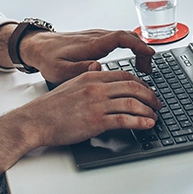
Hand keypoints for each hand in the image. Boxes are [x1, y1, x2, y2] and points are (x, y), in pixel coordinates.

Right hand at [7, 70, 160, 146]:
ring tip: (154, 116)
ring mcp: (97, 104)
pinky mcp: (96, 121)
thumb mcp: (70, 83)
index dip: (140, 83)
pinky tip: (146, 124)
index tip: (147, 91)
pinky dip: (140, 122)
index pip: (124, 75)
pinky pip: (124, 120)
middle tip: (157, 103)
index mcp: (91, 77)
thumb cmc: (50, 107)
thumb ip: (87, 77)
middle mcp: (96, 88)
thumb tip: (97, 69)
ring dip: (148, 110)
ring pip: (132, 103)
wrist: (36, 120)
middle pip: (132, 87)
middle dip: (149, 96)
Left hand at [19, 28, 155, 82]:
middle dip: (143, 50)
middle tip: (148, 70)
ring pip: (125, 37)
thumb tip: (98, 68)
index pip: (121, 37)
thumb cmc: (48, 58)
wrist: (37, 46)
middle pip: (128, 36)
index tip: (150, 54)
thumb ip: (80, 70)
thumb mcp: (60, 70)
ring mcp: (97, 36)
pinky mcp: (95, 39)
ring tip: (143, 70)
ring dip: (138, 50)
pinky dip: (130, 49)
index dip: (138, 45)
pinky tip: (130, 63)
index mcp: (91, 44)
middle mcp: (96, 37)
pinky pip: (119, 40)